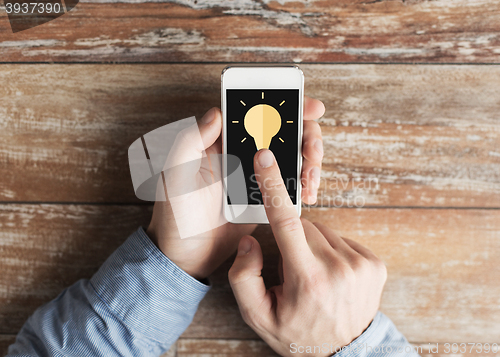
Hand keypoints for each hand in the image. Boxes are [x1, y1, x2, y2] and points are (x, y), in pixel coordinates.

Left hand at [146, 97, 324, 279]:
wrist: (186, 255)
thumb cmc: (175, 215)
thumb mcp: (175, 175)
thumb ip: (190, 141)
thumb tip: (216, 112)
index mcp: (220, 142)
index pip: (255, 114)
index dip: (284, 106)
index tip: (307, 107)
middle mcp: (241, 154)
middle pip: (283, 132)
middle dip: (306, 135)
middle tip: (312, 150)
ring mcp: (256, 176)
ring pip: (292, 156)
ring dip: (309, 162)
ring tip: (310, 179)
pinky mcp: (265, 197)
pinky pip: (290, 184)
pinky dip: (304, 185)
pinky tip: (308, 193)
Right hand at [228, 149, 386, 355]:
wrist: (344, 353)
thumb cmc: (297, 333)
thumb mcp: (258, 315)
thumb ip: (244, 276)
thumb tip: (251, 239)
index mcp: (308, 278)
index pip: (286, 222)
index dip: (273, 186)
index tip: (265, 159)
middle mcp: (338, 267)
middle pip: (303, 225)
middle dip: (292, 239)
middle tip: (293, 269)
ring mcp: (361, 264)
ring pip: (322, 230)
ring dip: (311, 244)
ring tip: (313, 274)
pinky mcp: (375, 263)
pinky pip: (341, 238)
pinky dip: (330, 249)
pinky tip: (329, 272)